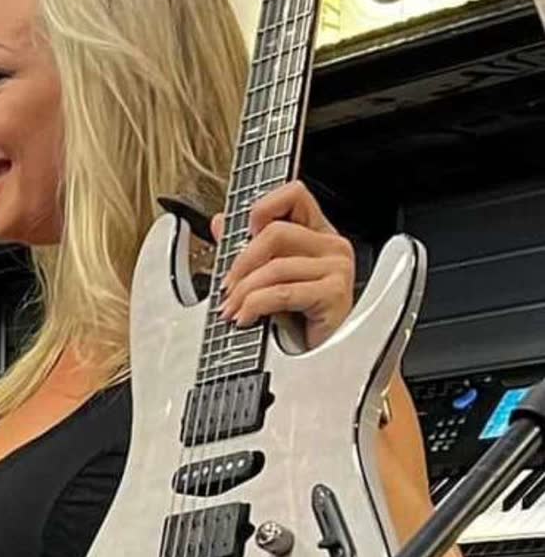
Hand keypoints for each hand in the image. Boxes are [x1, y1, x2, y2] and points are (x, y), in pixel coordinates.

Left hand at [212, 181, 354, 349]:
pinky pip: (282, 292)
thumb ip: (246, 249)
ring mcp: (336, 268)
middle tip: (227, 287)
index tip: (243, 233)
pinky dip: (256, 305)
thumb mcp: (267, 280)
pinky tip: (246, 318)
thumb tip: (220, 222)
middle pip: (275, 231)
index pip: (294, 193)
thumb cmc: (299, 324)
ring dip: (244, 291)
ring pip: (275, 266)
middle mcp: (332, 245)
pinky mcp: (334, 294)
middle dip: (241, 262)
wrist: (319, 363)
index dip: (264, 206)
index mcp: (318, 234)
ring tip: (232, 310)